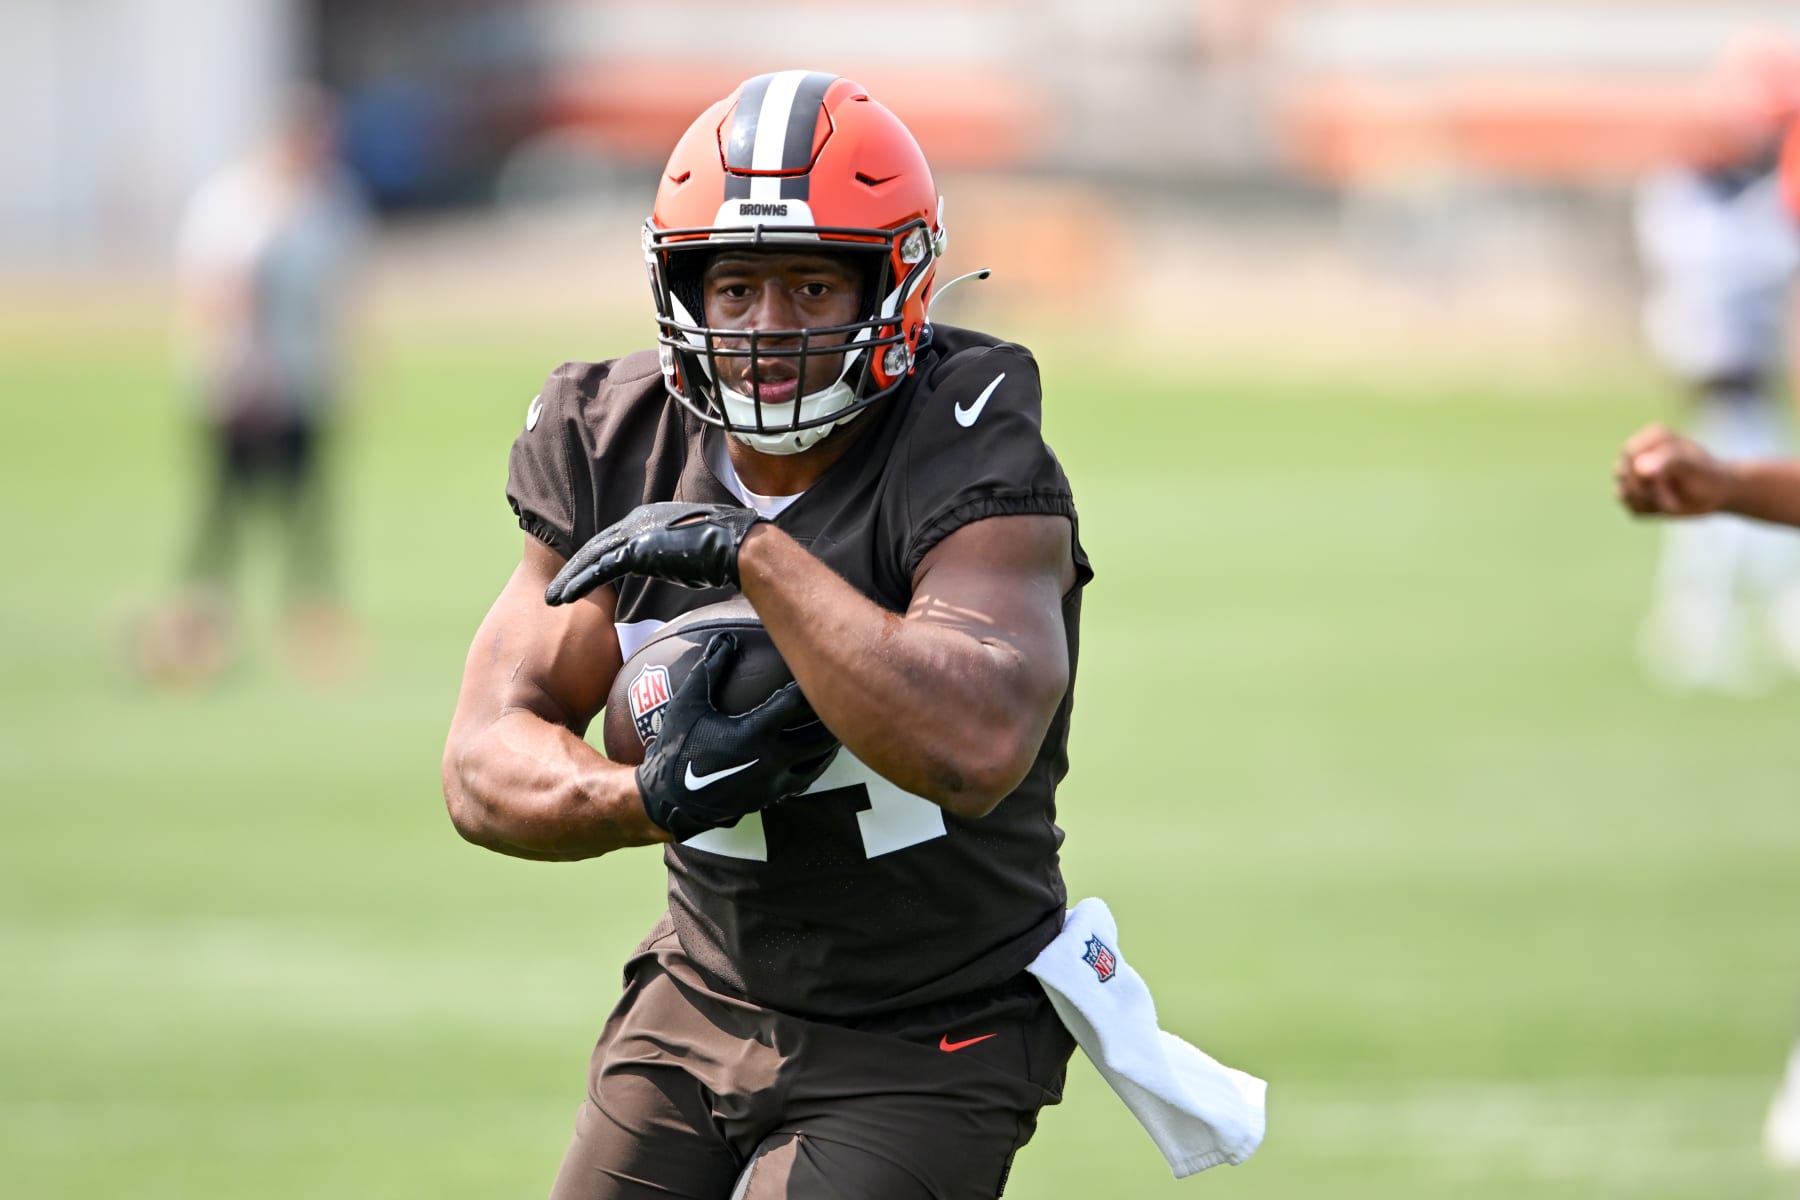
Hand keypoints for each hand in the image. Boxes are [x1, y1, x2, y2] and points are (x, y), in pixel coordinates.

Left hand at [546, 503, 763, 604]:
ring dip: (570, 579)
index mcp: (651, 519)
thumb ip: (674, 557)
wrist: (735, 546)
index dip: (594, 559)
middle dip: (574, 568)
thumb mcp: (691, 552)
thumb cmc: (723, 552)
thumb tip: (680, 569)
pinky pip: (600, 568)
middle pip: (597, 546)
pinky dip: (580, 583)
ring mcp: (637, 533)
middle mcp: (639, 521)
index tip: (582, 575)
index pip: (614, 540)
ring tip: (552, 598)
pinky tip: (565, 597)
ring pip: (592, 557)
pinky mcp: (637, 549)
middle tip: (556, 589)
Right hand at [635, 633, 839, 839]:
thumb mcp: (689, 705)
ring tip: (842, 720)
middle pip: (819, 733)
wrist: (671, 801)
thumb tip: (725, 638)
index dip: (811, 682)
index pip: (796, 703)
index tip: (821, 663)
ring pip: (820, 759)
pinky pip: (808, 776)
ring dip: (832, 740)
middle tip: (844, 692)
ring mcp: (776, 781)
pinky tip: (821, 750)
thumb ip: (710, 670)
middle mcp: (772, 759)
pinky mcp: (774, 795)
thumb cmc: (678, 749)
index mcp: (754, 733)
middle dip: (834, 713)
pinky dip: (818, 761)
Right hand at [1615, 424, 1733, 517]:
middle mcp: (1637, 451)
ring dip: (1651, 503)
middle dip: (1650, 491)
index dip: (1648, 474)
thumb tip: (1639, 467)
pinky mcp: (1632, 493)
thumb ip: (1667, 460)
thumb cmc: (1706, 474)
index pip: (1631, 454)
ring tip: (1674, 498)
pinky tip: (1666, 503)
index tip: (1674, 480)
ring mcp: (1631, 473)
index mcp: (1652, 436)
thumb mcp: (1691, 465)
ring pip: (1624, 494)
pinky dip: (1651, 511)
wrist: (1717, 492)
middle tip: (1677, 493)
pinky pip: (1631, 508)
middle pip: (1624, 475)